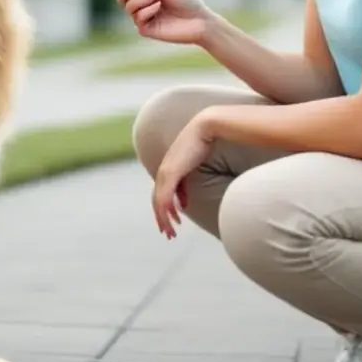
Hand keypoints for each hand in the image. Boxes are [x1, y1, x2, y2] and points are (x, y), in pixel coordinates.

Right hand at [110, 0, 213, 44]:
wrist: (199, 21)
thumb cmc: (187, 2)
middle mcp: (142, 4)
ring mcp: (143, 17)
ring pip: (128, 7)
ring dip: (140, 0)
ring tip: (157, 0)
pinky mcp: (146, 29)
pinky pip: (138, 18)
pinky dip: (147, 10)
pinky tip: (159, 9)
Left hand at [152, 114, 213, 238]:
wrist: (204, 128)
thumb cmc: (202, 143)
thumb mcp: (193, 166)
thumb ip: (186, 183)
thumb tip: (185, 201)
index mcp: (167, 169)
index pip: (159, 194)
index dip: (163, 210)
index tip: (171, 221)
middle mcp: (163, 171)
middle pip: (156, 200)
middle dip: (162, 218)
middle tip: (167, 234)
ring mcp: (165, 171)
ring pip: (159, 201)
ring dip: (164, 218)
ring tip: (171, 231)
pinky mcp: (171, 172)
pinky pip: (165, 196)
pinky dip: (167, 209)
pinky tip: (173, 218)